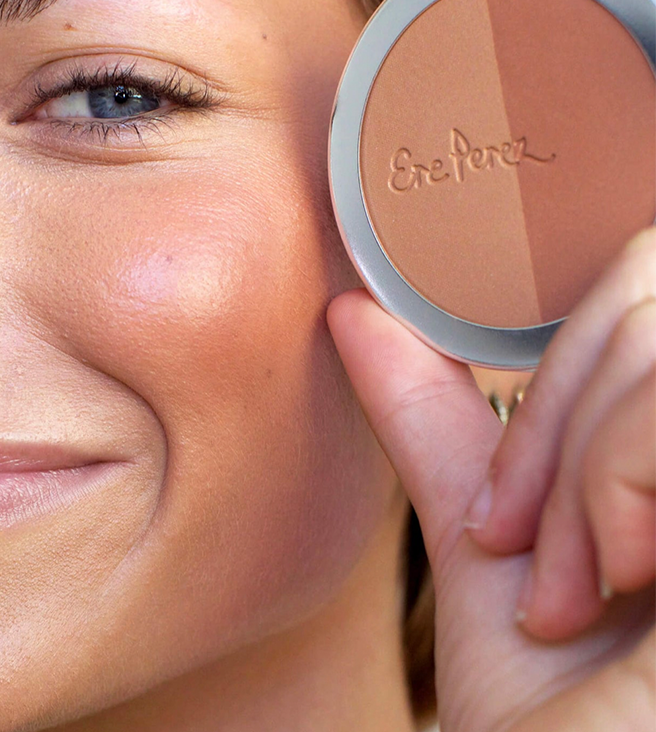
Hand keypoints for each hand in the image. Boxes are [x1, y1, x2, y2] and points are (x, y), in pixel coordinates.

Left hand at [327, 228, 655, 731]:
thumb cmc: (554, 725)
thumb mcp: (489, 553)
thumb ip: (436, 425)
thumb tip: (353, 312)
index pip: (641, 291)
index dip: (556, 382)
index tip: (500, 515)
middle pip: (645, 296)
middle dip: (556, 424)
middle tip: (521, 551)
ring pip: (652, 338)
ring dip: (577, 477)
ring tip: (567, 598)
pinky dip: (609, 484)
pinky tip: (621, 586)